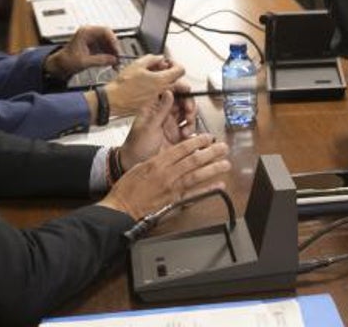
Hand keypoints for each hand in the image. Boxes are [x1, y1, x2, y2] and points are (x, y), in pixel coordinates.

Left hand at [45, 25, 121, 78]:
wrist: (60, 65)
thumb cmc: (67, 60)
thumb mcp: (84, 62)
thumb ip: (100, 60)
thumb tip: (114, 60)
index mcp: (86, 32)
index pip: (105, 31)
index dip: (113, 40)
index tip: (117, 51)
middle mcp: (91, 34)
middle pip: (109, 37)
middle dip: (114, 49)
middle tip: (118, 59)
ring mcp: (93, 40)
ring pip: (109, 44)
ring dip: (113, 54)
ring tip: (116, 65)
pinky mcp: (95, 46)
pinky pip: (107, 49)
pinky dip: (110, 56)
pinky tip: (112, 64)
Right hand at [100, 133, 230, 220]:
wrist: (121, 209)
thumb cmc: (127, 189)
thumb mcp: (140, 167)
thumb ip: (158, 160)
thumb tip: (172, 154)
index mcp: (158, 163)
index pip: (182, 148)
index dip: (197, 141)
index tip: (208, 137)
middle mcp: (168, 175)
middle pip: (194, 160)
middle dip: (211, 152)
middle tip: (223, 147)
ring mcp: (173, 190)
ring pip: (198, 176)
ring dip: (214, 169)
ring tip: (226, 164)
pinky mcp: (175, 203)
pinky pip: (195, 195)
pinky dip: (208, 190)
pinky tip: (219, 186)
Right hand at [105, 56, 184, 116]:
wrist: (113, 100)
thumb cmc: (123, 85)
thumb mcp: (137, 64)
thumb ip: (152, 58)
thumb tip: (159, 58)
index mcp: (162, 80)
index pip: (180, 70)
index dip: (175, 63)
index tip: (167, 62)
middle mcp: (163, 91)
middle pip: (177, 81)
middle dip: (170, 73)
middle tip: (160, 69)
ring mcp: (158, 100)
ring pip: (169, 89)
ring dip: (164, 81)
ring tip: (151, 76)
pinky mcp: (152, 105)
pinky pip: (160, 96)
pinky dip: (157, 89)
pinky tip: (145, 85)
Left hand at [118, 89, 195, 168]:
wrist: (136, 165)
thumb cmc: (136, 146)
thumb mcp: (149, 126)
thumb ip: (161, 110)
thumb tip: (169, 92)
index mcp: (154, 108)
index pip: (168, 92)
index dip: (179, 88)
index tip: (187, 89)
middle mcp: (164, 115)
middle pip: (182, 101)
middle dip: (188, 103)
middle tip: (189, 109)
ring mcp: (172, 125)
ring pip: (187, 114)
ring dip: (191, 117)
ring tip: (187, 125)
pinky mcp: (178, 136)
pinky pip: (190, 128)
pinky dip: (191, 129)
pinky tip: (186, 134)